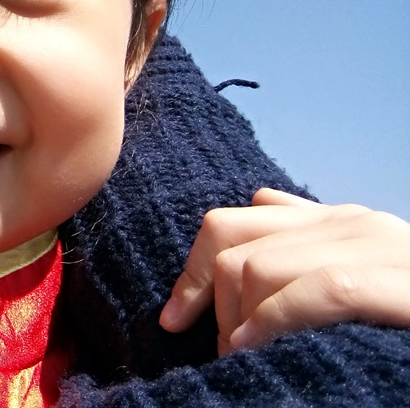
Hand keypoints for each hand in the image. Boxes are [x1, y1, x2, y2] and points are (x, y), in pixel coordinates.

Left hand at [160, 188, 409, 352]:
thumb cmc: (407, 325)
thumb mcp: (360, 277)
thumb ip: (310, 242)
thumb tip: (260, 202)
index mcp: (341, 223)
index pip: (230, 224)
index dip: (192, 273)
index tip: (176, 321)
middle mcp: (359, 226)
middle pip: (234, 246)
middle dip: (214, 304)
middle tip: (227, 355)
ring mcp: (386, 250)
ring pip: (262, 268)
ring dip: (238, 323)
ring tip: (248, 360)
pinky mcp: (405, 284)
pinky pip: (320, 289)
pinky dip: (275, 321)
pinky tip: (260, 349)